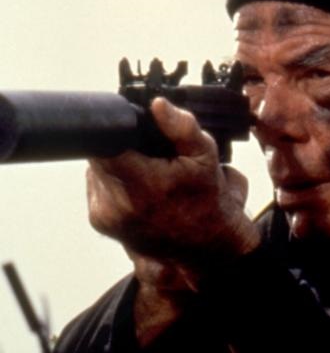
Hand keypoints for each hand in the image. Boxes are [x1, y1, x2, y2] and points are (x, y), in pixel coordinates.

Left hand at [87, 97, 260, 268]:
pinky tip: (140, 189)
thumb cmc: (208, 204)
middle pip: (100, 154)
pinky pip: (98, 187)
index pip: (104, 142)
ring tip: (148, 175)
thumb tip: (159, 105)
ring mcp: (104, 214)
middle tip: (151, 158)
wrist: (206, 247)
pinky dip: (116, 183)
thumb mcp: (206, 158)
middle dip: (123, 149)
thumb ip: (182, 127)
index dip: (116, 131)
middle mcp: (115, 203)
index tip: (133, 132)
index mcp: (140, 185)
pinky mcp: (99, 221)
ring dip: (117, 166)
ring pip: (98, 169)